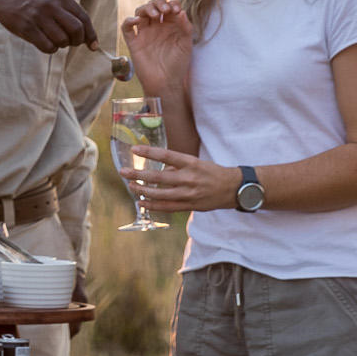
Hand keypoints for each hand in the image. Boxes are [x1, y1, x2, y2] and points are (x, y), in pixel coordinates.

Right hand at [0, 0, 98, 53]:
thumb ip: (67, 10)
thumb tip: (86, 35)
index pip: (83, 18)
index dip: (91, 34)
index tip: (93, 46)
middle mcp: (50, 4)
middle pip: (76, 30)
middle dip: (77, 41)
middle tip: (71, 43)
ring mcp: (38, 16)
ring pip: (62, 40)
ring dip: (61, 45)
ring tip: (54, 39)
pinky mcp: (26, 27)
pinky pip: (47, 46)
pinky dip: (50, 49)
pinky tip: (46, 43)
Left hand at [117, 145, 237, 213]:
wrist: (233, 188)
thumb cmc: (212, 172)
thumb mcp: (196, 163)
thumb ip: (176, 167)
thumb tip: (158, 171)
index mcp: (191, 163)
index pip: (166, 155)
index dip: (149, 152)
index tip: (134, 149)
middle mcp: (189, 178)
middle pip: (158, 176)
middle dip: (138, 174)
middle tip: (123, 172)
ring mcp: (189, 194)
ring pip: (160, 194)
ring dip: (142, 191)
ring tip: (131, 186)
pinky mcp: (190, 206)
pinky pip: (167, 206)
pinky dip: (152, 205)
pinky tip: (141, 202)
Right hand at [119, 0, 192, 94]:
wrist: (166, 83)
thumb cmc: (178, 65)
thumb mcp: (186, 45)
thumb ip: (185, 28)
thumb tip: (181, 11)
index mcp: (169, 26)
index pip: (168, 7)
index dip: (171, 3)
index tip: (176, 9)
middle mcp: (156, 28)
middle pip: (153, 6)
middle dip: (158, 3)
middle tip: (165, 11)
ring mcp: (144, 34)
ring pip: (140, 12)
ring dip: (146, 8)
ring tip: (155, 15)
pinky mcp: (134, 43)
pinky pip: (126, 28)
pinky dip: (129, 21)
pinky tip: (137, 21)